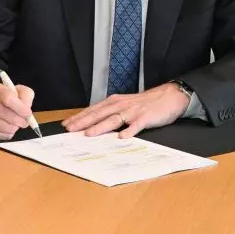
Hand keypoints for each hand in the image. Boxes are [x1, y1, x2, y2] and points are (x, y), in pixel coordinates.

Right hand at [0, 82, 35, 139]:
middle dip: (22, 121)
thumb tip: (28, 112)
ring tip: (14, 122)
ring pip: (8, 128)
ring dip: (15, 127)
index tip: (28, 113)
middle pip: (11, 117)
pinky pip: (4, 135)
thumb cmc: (5, 99)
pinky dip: (9, 133)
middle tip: (24, 120)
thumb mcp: (18, 91)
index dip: (21, 108)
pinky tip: (6, 126)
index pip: (9, 99)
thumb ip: (26, 97)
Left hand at [62, 83, 189, 137]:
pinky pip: (136, 125)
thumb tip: (93, 124)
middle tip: (70, 129)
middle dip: (83, 122)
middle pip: (99, 114)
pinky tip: (122, 137)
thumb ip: (110, 113)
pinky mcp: (146, 118)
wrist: (168, 96)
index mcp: (114, 102)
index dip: (79, 117)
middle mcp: (121, 105)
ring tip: (89, 134)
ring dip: (100, 127)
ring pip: (113, 119)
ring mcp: (133, 111)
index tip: (66, 124)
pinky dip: (129, 130)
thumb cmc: (144, 103)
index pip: (93, 110)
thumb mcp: (124, 105)